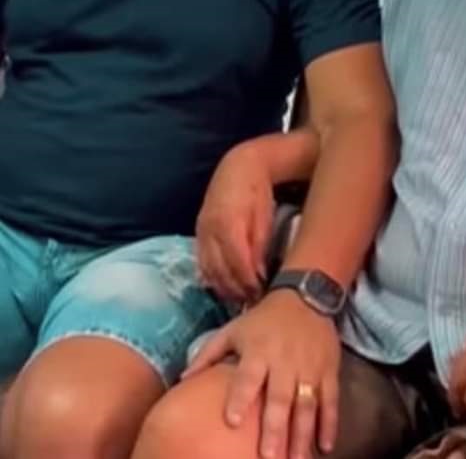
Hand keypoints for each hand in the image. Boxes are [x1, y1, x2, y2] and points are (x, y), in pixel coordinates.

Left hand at [184, 290, 340, 458]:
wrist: (306, 296)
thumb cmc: (263, 319)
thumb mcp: (233, 330)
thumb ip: (208, 355)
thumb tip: (182, 380)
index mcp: (258, 351)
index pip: (247, 376)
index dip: (240, 397)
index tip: (232, 421)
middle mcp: (284, 361)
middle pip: (280, 397)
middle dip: (275, 428)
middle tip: (269, 457)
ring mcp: (309, 367)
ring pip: (306, 404)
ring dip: (302, 434)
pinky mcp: (328, 370)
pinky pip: (330, 400)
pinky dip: (329, 424)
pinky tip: (325, 447)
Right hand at [196, 144, 274, 300]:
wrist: (238, 167)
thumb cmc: (257, 191)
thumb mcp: (264, 215)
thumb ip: (260, 244)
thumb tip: (259, 275)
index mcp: (228, 221)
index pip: (236, 261)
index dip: (248, 281)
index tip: (261, 294)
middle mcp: (209, 228)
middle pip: (219, 269)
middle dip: (236, 289)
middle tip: (253, 301)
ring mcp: (200, 231)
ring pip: (208, 269)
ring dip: (223, 287)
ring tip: (241, 298)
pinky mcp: (198, 233)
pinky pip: (201, 262)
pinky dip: (212, 278)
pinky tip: (224, 286)